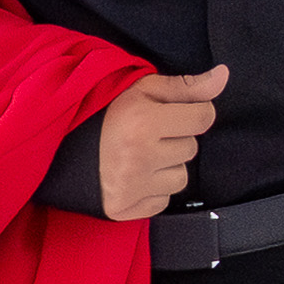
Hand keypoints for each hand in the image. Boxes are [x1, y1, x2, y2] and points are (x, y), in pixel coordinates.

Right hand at [98, 65, 225, 220]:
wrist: (60, 145)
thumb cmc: (104, 113)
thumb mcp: (143, 89)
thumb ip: (186, 86)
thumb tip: (224, 75)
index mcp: (143, 122)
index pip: (203, 118)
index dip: (193, 112)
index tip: (172, 112)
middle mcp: (140, 156)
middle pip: (192, 148)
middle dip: (175, 138)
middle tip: (146, 133)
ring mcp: (132, 186)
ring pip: (181, 177)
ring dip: (167, 166)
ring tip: (140, 154)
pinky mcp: (124, 209)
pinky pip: (164, 200)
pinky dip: (154, 189)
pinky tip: (134, 174)